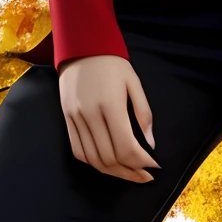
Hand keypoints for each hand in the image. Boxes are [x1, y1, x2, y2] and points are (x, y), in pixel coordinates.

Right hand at [57, 54, 158, 181]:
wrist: (81, 45)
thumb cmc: (112, 62)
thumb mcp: (134, 82)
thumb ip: (143, 113)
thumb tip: (150, 144)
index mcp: (110, 104)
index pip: (126, 147)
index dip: (142, 162)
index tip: (154, 166)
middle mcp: (90, 115)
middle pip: (110, 158)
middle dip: (131, 172)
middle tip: (145, 176)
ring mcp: (75, 118)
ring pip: (93, 160)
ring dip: (113, 172)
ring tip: (130, 174)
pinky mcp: (67, 119)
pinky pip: (78, 151)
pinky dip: (94, 163)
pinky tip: (108, 165)